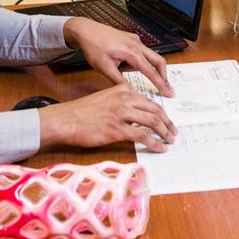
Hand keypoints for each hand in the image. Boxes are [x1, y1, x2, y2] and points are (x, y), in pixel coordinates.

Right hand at [38, 83, 177, 152]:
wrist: (66, 119)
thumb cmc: (82, 112)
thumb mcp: (106, 99)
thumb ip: (122, 103)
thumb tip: (138, 115)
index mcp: (123, 90)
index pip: (149, 102)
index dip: (162, 113)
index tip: (167, 122)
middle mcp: (124, 99)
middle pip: (155, 110)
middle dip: (168, 123)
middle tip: (173, 132)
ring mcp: (121, 114)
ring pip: (152, 122)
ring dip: (164, 133)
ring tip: (169, 140)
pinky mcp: (117, 129)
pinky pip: (143, 136)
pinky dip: (154, 143)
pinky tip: (159, 148)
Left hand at [64, 17, 173, 96]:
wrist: (86, 30)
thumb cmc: (94, 45)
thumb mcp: (105, 67)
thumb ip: (119, 81)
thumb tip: (130, 91)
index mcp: (132, 52)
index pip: (151, 71)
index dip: (161, 84)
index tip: (168, 92)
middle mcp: (136, 44)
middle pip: (159, 61)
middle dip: (164, 75)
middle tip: (166, 87)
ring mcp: (135, 40)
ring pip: (152, 55)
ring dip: (153, 68)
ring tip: (143, 77)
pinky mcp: (131, 39)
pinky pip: (143, 51)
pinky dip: (144, 61)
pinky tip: (132, 66)